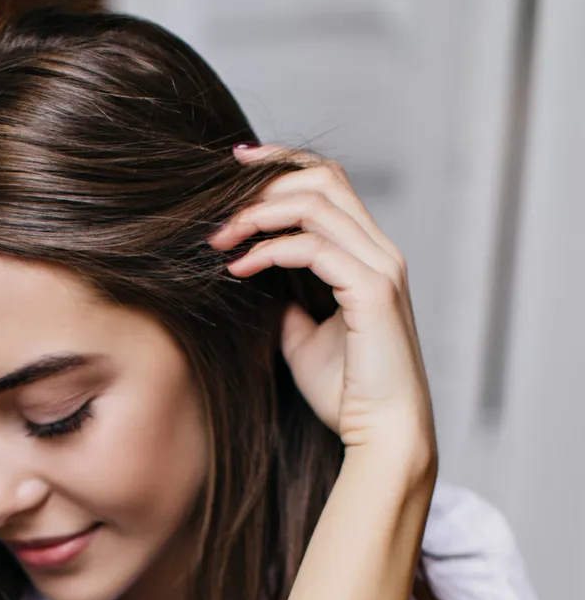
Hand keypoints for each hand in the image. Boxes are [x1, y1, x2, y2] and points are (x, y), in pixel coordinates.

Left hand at [209, 145, 435, 469]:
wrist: (383, 434)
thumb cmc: (347, 396)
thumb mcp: (303, 340)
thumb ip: (288, 304)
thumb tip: (259, 279)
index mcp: (368, 255)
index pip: (328, 182)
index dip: (282, 165)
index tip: (233, 169)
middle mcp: (379, 250)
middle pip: (323, 176)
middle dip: (264, 182)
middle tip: (215, 209)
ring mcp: (380, 266)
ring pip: (317, 203)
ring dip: (259, 214)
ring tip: (219, 239)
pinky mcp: (373, 291)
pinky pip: (315, 248)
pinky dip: (271, 250)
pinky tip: (240, 268)